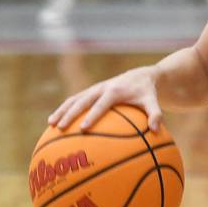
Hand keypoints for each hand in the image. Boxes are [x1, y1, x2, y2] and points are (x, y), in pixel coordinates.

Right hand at [47, 66, 162, 131]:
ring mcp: (95, 89)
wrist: (141, 75)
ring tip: (51, 125)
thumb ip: (155, 114)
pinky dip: (64, 109)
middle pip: (83, 100)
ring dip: (62, 110)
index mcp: (116, 90)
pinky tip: (54, 123)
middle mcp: (102, 88)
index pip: (102, 103)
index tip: (83, 128)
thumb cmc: (146, 92)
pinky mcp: (91, 91)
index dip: (92, 115)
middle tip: (60, 128)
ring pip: (74, 98)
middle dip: (70, 113)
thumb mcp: (153, 101)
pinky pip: (74, 99)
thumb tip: (156, 131)